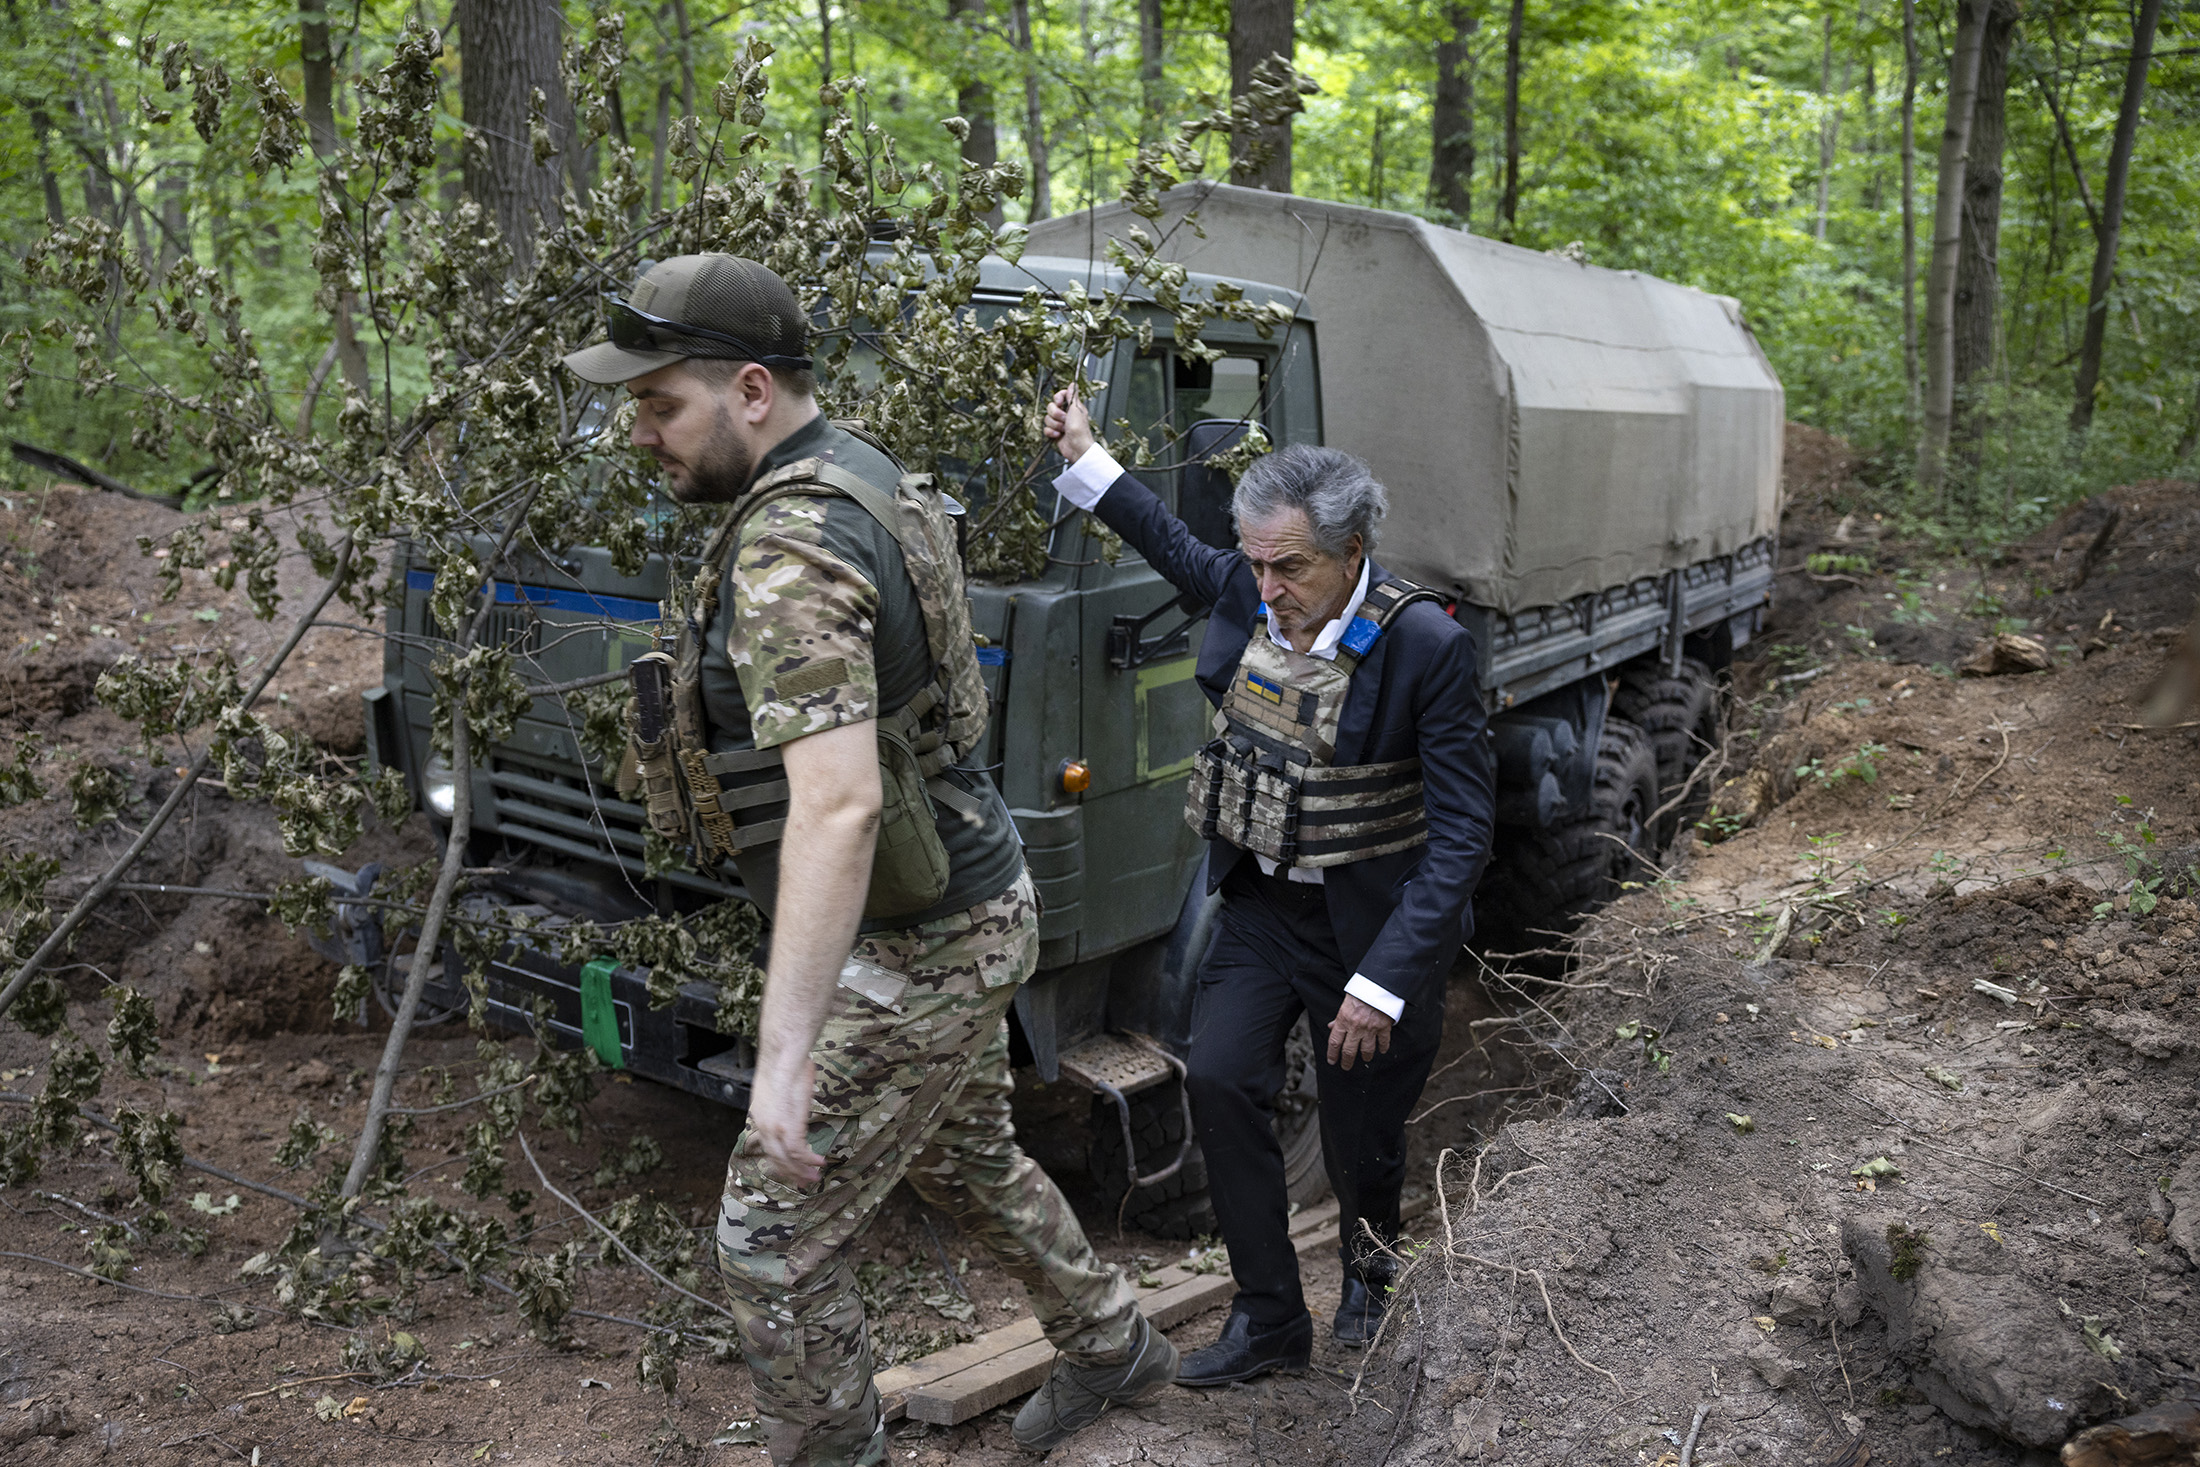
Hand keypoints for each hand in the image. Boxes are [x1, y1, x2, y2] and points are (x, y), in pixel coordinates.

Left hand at [748, 1054, 826, 1187]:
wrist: (784, 1056)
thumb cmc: (785, 1062)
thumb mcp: (778, 1085)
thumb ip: (783, 1099)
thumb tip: (793, 1095)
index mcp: (759, 1116)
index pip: (767, 1146)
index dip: (779, 1160)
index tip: (789, 1168)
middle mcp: (763, 1126)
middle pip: (776, 1157)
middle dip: (790, 1172)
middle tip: (802, 1182)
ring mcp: (775, 1128)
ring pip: (787, 1159)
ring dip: (801, 1171)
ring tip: (813, 1178)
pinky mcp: (788, 1127)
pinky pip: (799, 1152)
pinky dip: (809, 1160)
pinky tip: (819, 1163)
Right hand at [1044, 387, 1095, 463]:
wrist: (1077, 447)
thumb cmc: (1079, 430)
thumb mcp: (1076, 409)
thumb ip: (1073, 396)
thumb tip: (1073, 384)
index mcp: (1072, 406)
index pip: (1060, 395)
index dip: (1058, 398)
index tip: (1060, 403)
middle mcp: (1065, 414)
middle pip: (1051, 406)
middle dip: (1056, 414)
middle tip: (1065, 419)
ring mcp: (1060, 424)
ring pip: (1047, 418)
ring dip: (1055, 425)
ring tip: (1063, 429)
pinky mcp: (1055, 433)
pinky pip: (1046, 429)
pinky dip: (1051, 433)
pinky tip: (1059, 435)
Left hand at [1326, 995, 1393, 1071]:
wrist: (1377, 985)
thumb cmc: (1360, 993)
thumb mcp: (1344, 1004)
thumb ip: (1338, 1018)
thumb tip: (1331, 1027)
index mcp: (1343, 1020)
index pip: (1335, 1042)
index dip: (1332, 1054)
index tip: (1332, 1061)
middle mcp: (1356, 1027)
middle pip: (1349, 1051)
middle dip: (1347, 1062)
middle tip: (1346, 1067)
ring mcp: (1370, 1028)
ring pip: (1367, 1050)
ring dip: (1366, 1057)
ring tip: (1366, 1059)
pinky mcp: (1383, 1027)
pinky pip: (1383, 1042)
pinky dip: (1383, 1048)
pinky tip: (1382, 1050)